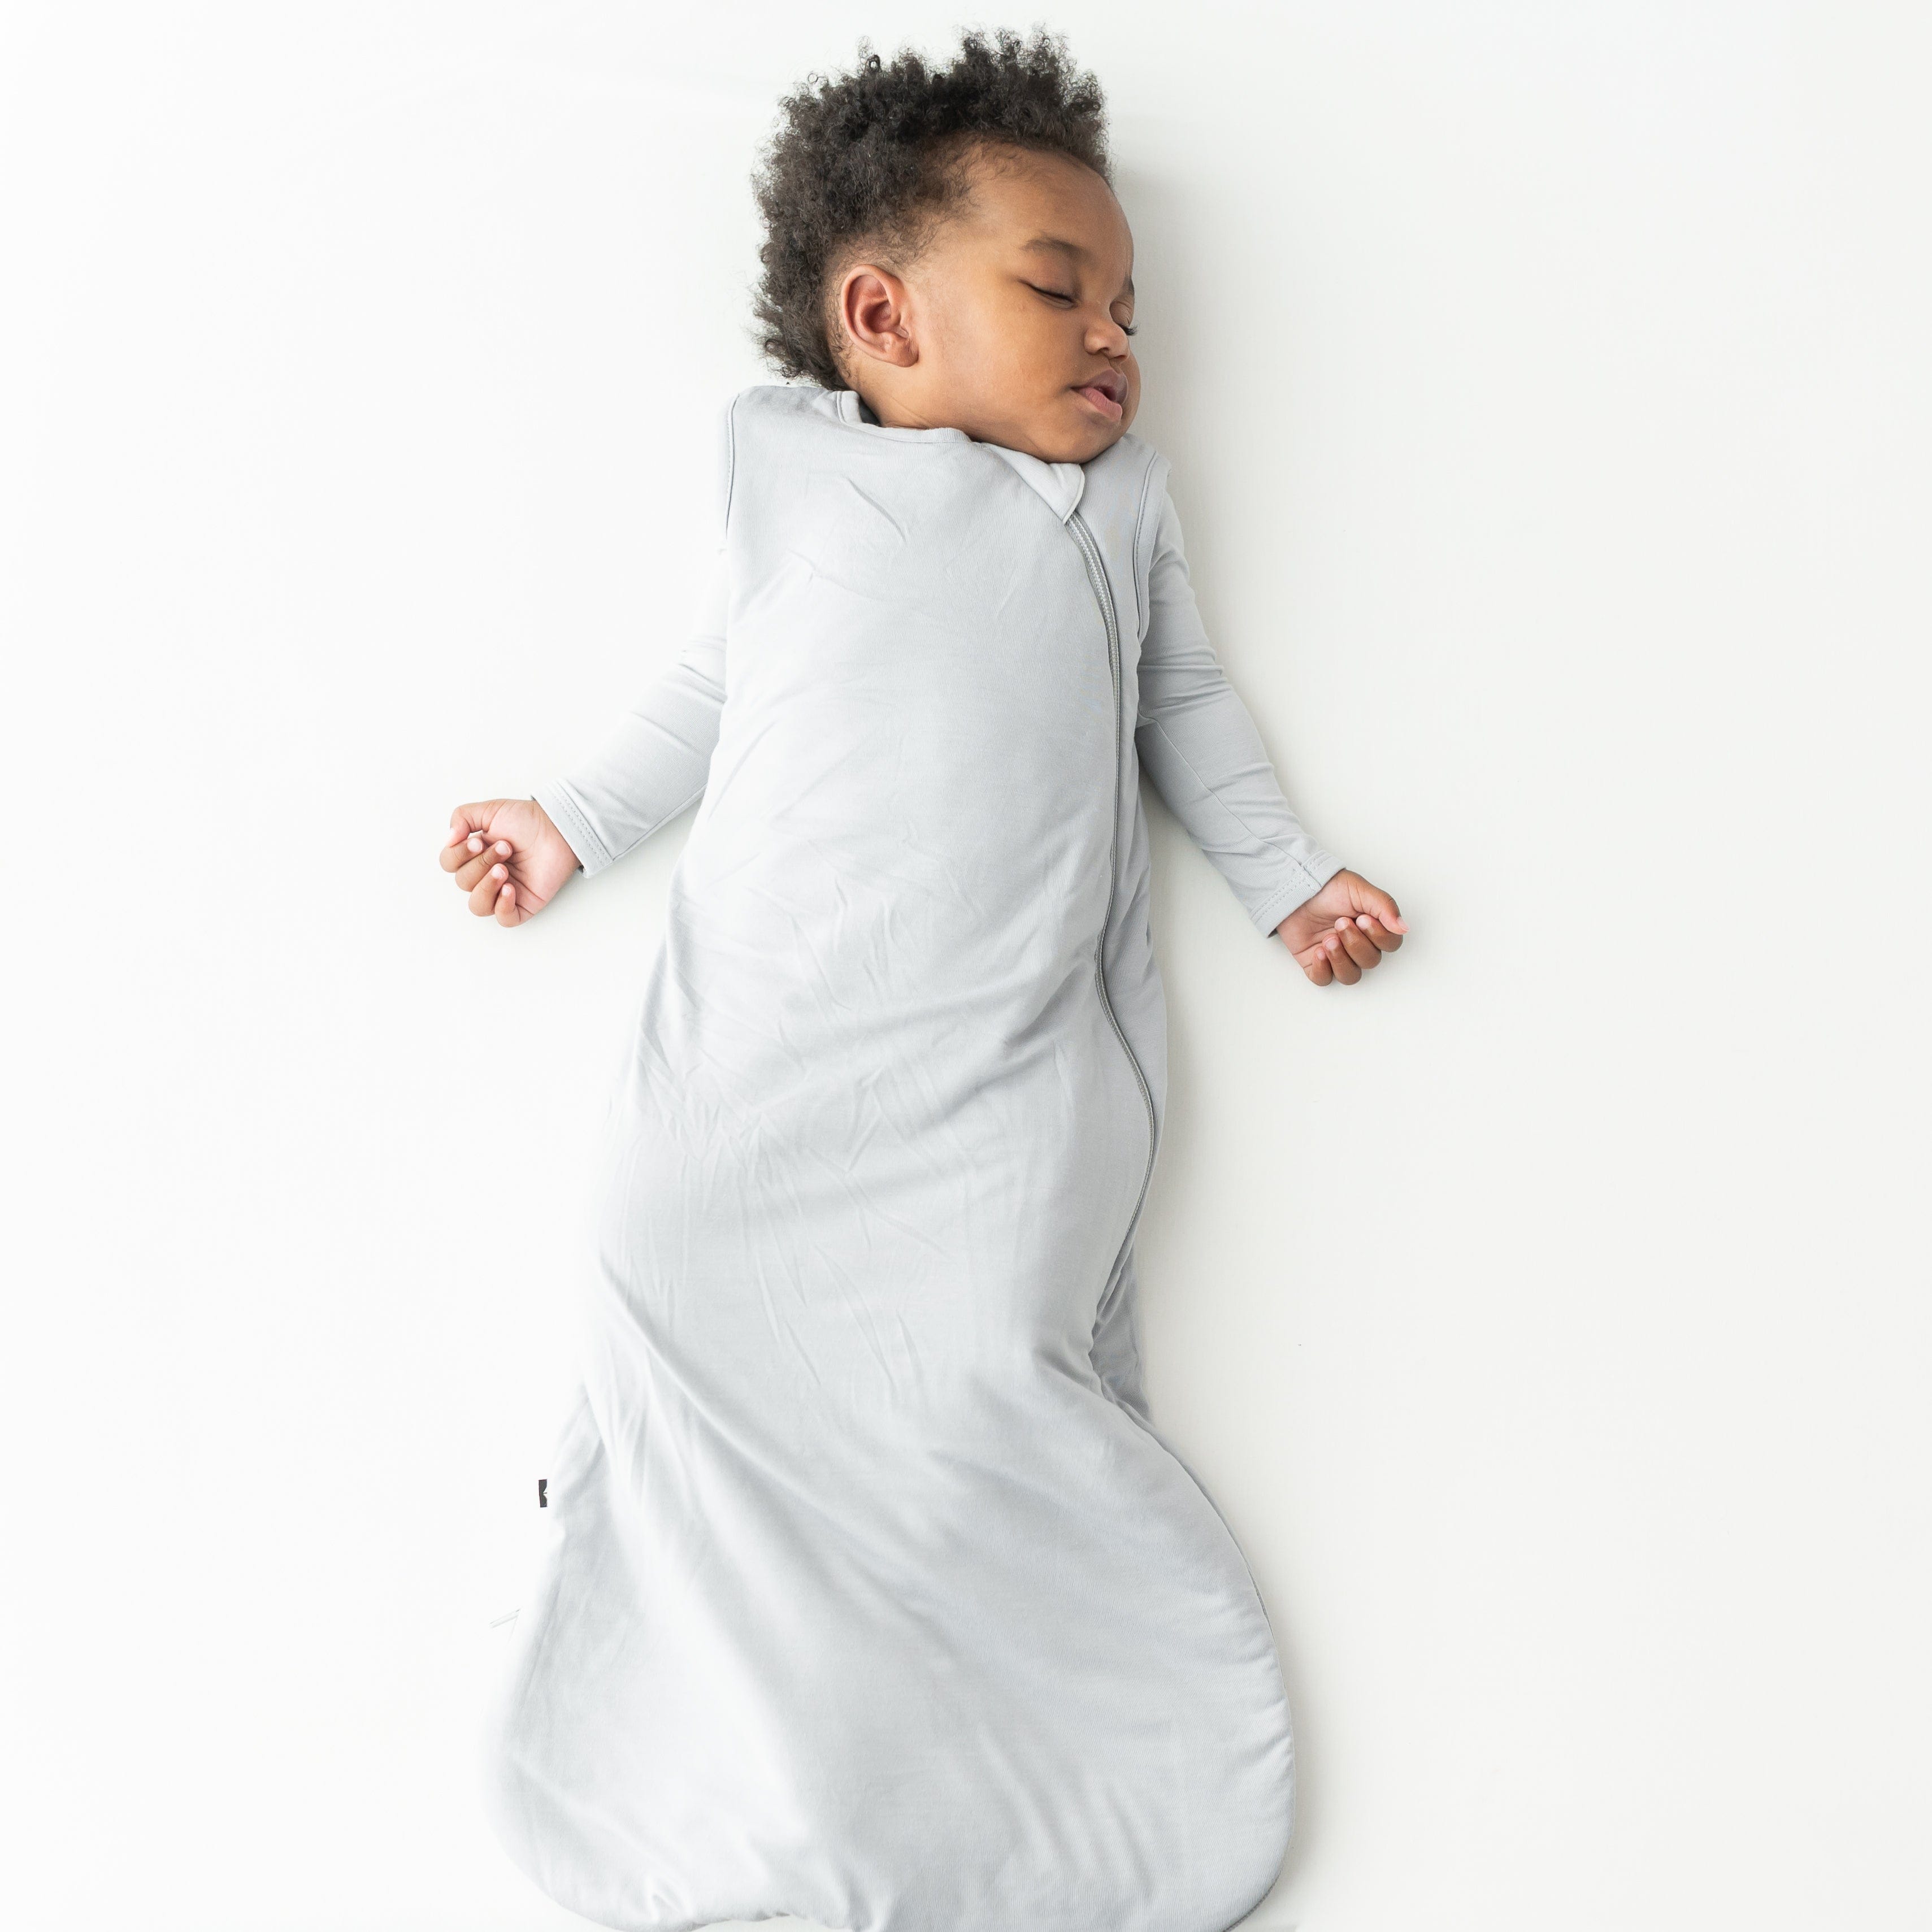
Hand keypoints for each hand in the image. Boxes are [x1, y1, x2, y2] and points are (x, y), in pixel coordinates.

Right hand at [439, 798, 579, 925]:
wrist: (557, 829)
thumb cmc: (527, 820)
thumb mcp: (489, 810)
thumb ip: (462, 818)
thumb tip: (449, 839)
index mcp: (474, 855)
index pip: (449, 864)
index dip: (458, 855)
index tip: (478, 842)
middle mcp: (485, 874)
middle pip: (463, 883)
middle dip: (481, 864)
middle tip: (504, 848)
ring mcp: (503, 891)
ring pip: (478, 906)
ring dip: (486, 887)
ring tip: (504, 870)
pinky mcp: (523, 904)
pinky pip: (504, 919)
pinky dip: (502, 907)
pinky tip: (510, 889)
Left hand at [1275, 869, 1406, 985]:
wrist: (1296, 889)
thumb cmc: (1328, 888)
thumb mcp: (1360, 889)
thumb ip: (1384, 906)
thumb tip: (1403, 928)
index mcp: (1373, 927)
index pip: (1391, 945)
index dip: (1379, 936)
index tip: (1363, 919)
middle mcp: (1358, 944)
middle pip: (1370, 961)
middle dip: (1355, 943)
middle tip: (1340, 923)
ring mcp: (1337, 956)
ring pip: (1350, 976)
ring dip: (1341, 959)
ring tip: (1328, 939)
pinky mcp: (1316, 963)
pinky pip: (1324, 980)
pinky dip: (1323, 969)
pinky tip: (1318, 951)